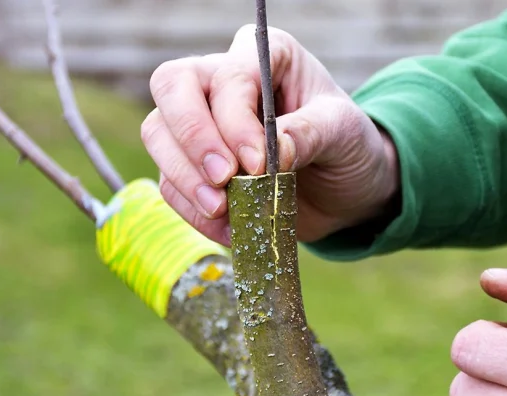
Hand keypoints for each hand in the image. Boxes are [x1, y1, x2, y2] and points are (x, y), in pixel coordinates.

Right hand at [141, 24, 399, 245]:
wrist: (344, 189)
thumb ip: (308, 134)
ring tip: (222, 210)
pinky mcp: (192, 165)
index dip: (234, 122)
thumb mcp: (344, 132)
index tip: (258, 165)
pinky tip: (227, 227)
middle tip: (223, 181)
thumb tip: (270, 153)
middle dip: (193, 139)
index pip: (228, 77)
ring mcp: (200, 122)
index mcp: (263, 57)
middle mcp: (222, 79)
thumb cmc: (348, 147)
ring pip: (158, 134)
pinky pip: (170, 182)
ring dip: (184, 178)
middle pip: (172, 87)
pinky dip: (192, 210)